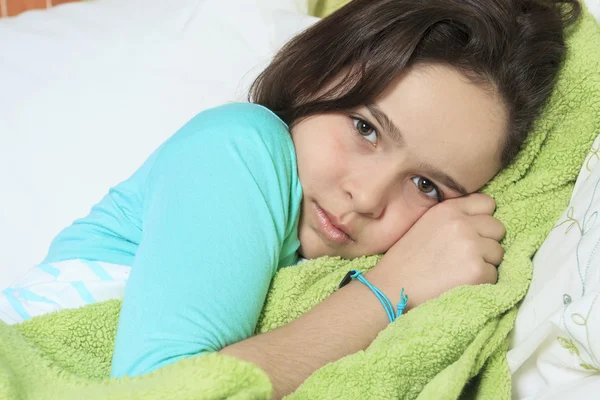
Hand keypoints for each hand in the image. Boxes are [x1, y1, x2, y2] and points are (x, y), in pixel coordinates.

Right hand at [368, 193, 503, 308]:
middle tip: (464, 256)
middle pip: (497, 228)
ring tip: (458, 271)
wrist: (392, 289)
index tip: (472, 232)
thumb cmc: (406, 261)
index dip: (482, 219)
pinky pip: (494, 275)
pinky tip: (459, 283)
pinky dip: (481, 282)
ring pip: (498, 253)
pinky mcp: (477, 271)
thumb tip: (480, 219)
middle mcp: (462, 224)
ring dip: (485, 263)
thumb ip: (451, 218)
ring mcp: (471, 247)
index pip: (487, 203)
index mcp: (447, 210)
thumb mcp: (425, 225)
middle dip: (486, 242)